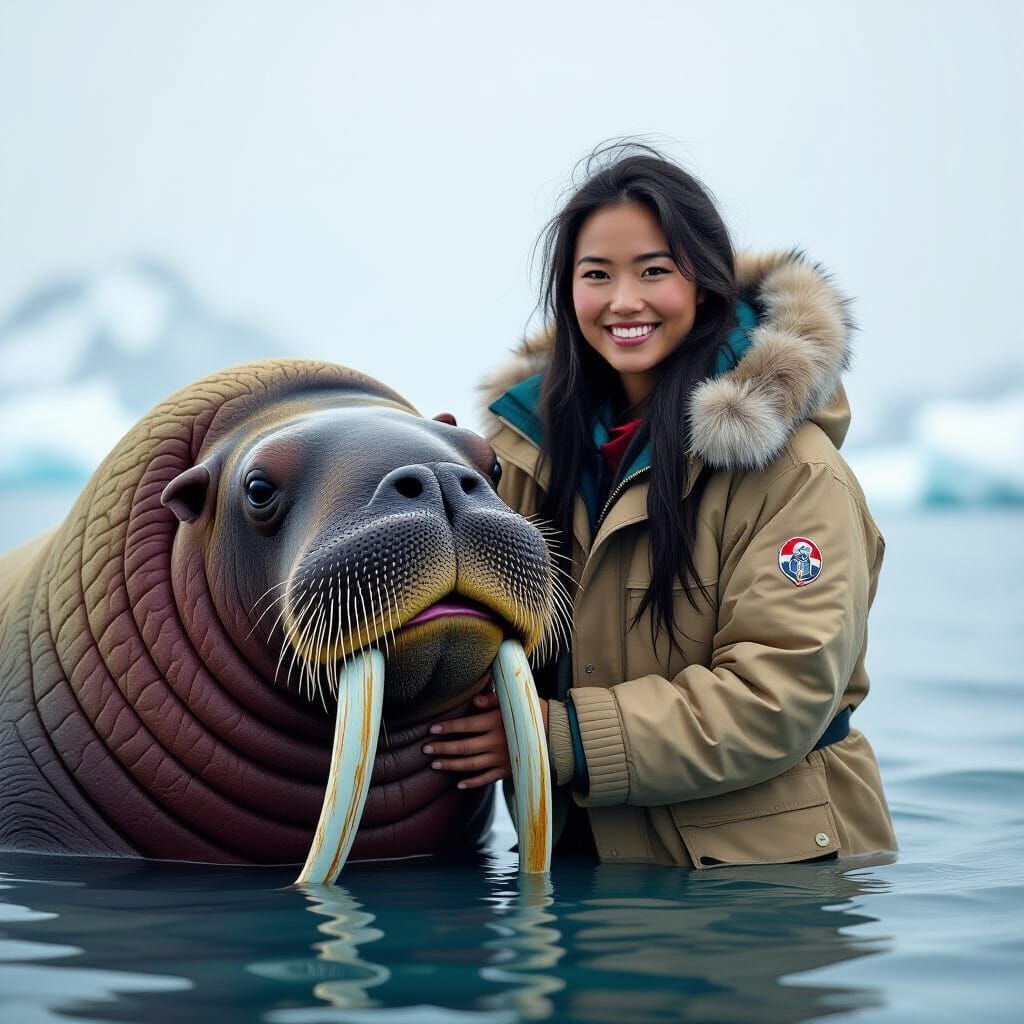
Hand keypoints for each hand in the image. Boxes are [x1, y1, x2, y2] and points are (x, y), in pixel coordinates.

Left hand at [425, 690, 548, 789]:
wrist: (555, 733)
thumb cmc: (530, 712)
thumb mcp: (513, 701)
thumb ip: (492, 699)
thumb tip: (474, 699)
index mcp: (495, 723)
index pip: (466, 726)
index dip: (448, 728)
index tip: (432, 729)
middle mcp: (496, 742)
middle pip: (464, 747)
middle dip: (443, 748)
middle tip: (425, 749)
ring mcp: (501, 759)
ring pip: (471, 765)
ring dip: (451, 765)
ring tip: (435, 764)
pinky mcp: (508, 770)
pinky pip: (487, 779)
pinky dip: (472, 783)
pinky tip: (459, 784)